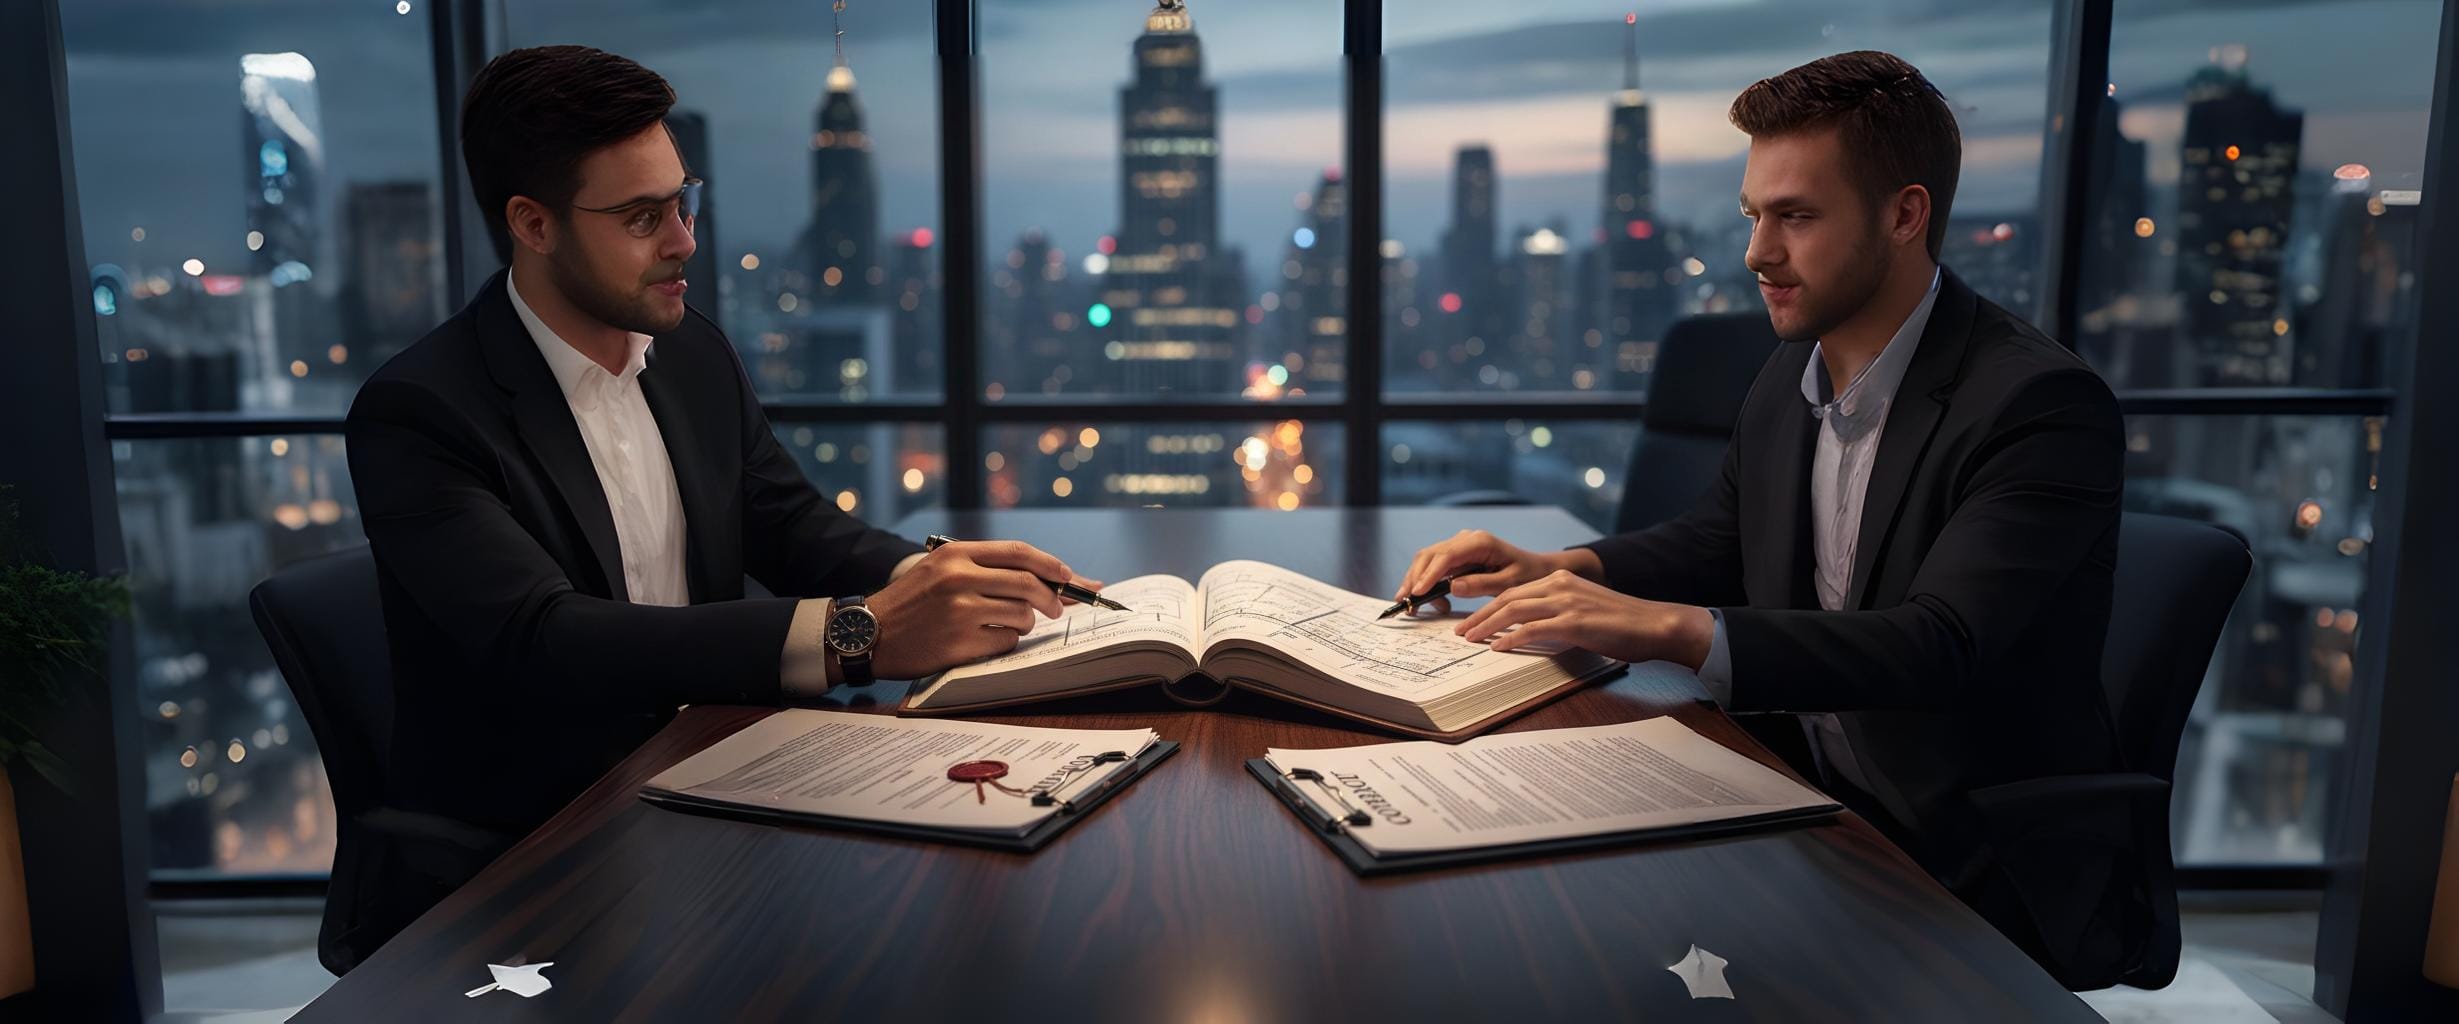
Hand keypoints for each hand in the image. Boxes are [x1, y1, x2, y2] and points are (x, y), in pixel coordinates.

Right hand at [863, 540, 1095, 678]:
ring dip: (1024, 623)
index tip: (1070, 576)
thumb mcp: (941, 569)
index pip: (1020, 552)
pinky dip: (1005, 642)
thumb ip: (987, 568)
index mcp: (957, 554)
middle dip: (1052, 598)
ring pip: (1022, 615)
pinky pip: (1006, 641)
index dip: (1051, 565)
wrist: (868, 633)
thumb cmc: (912, 602)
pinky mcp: (960, 643)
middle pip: (1028, 584)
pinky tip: (983, 640)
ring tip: (1002, 625)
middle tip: (1058, 609)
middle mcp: (960, 578)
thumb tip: (1048, 576)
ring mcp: (960, 611)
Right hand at [1392, 529, 1604, 616]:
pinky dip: (1427, 583)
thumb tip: (1453, 587)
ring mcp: (1460, 544)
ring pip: (1427, 560)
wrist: (1537, 568)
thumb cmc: (1528, 575)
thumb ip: (1482, 584)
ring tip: (1417, 607)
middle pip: (1429, 555)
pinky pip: (1435, 566)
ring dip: (1417, 582)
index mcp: (1480, 541)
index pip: (1446, 556)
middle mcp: (1466, 538)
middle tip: (1405, 603)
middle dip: (1414, 579)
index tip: (1417, 593)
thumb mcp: (1509, 583)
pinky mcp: (1457, 554)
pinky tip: (1431, 601)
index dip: (1428, 574)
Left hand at [1454, 569, 1714, 668]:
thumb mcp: (1582, 610)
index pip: (1514, 591)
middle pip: (1508, 598)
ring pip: (1514, 610)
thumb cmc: (1621, 623)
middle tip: (1461, 632)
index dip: (1488, 607)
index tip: (1471, 622)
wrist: (1654, 624)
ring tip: (1470, 640)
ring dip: (1487, 626)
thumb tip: (1527, 631)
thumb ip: (1556, 614)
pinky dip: (1512, 638)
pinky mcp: (1575, 622)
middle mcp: (1560, 585)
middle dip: (1480, 616)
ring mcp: (1567, 602)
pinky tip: (1498, 647)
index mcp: (1560, 580)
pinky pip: (1534, 629)